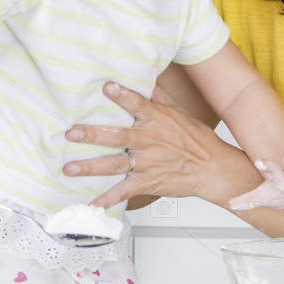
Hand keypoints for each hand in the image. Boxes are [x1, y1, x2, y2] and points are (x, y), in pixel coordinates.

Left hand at [61, 81, 246, 209]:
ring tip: (70, 168)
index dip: (123, 95)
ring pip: (115, 164)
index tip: (106, 87)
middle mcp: (149, 141)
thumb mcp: (180, 113)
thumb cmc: (198, 140)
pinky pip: (124, 192)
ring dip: (91, 167)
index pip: (138, 104)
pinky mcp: (148, 182)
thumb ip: (159, 97)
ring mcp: (147, 163)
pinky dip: (107, 200)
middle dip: (93, 135)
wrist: (213, 169)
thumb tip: (145, 79)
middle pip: (118, 136)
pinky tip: (90, 203)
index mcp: (157, 121)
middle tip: (72, 133)